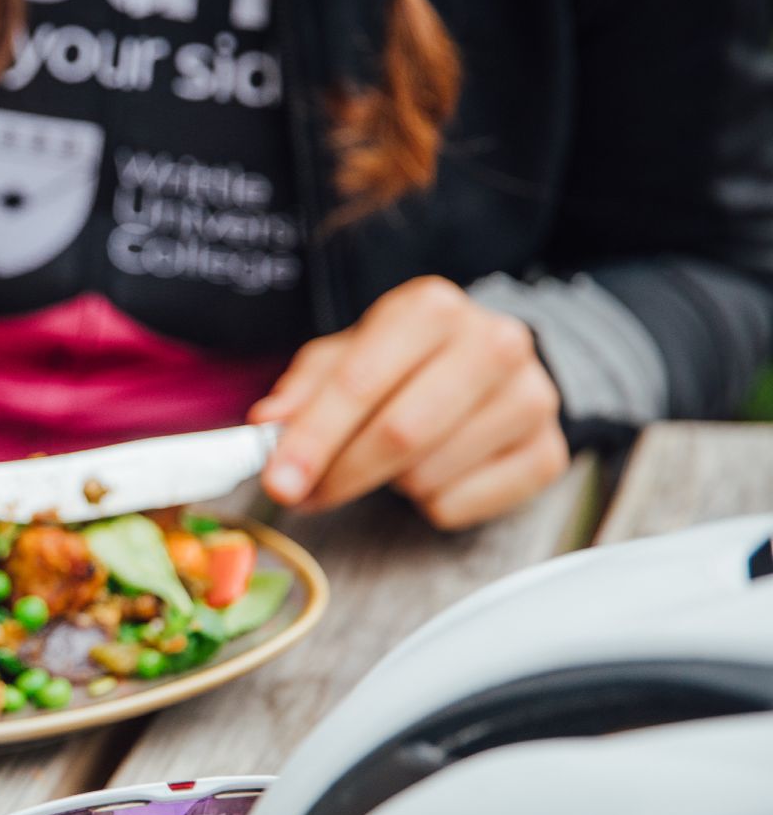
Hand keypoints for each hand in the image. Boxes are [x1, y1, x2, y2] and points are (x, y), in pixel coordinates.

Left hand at [249, 276, 568, 530]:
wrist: (490, 366)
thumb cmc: (403, 363)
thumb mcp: (345, 358)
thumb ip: (303, 391)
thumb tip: (268, 426)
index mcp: (431, 309)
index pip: (361, 382)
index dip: (313, 439)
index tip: (278, 482)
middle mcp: (492, 343)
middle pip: (400, 433)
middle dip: (341, 473)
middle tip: (307, 494)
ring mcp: (530, 398)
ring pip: (427, 475)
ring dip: (387, 484)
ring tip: (389, 460)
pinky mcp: (546, 452)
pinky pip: (459, 505)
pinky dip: (427, 504)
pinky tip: (434, 470)